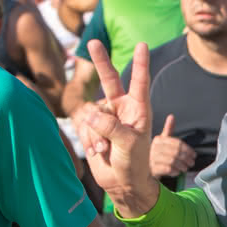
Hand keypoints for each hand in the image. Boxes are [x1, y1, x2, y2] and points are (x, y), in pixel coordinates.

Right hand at [74, 42, 160, 215]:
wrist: (122, 184)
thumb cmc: (134, 164)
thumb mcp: (129, 144)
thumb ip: (111, 127)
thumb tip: (91, 114)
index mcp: (139, 109)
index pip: (140, 83)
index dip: (141, 64)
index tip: (142, 45)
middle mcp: (122, 109)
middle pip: (110, 80)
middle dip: (101, 62)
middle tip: (93, 42)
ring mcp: (106, 118)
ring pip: (92, 113)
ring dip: (95, 134)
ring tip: (104, 149)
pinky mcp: (92, 129)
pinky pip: (83, 126)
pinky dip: (88, 140)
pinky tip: (97, 152)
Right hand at [148, 115, 195, 178]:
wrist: (144, 168)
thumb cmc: (157, 153)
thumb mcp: (162, 140)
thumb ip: (168, 129)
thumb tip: (171, 116)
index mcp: (158, 140)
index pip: (176, 143)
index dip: (187, 149)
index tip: (194, 155)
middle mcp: (153, 148)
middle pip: (175, 152)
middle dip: (186, 158)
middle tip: (192, 162)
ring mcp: (151, 159)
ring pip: (172, 161)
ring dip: (182, 165)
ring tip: (186, 168)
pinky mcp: (152, 170)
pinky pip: (167, 169)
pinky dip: (175, 171)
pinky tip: (178, 172)